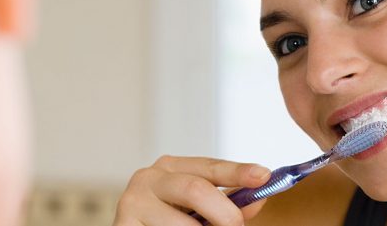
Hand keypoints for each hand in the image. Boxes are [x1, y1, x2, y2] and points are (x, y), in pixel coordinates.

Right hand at [114, 155, 271, 224]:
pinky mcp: (123, 225)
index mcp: (170, 168)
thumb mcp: (199, 213)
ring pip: (184, 224)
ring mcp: (132, 201)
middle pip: (196, 189)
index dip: (237, 172)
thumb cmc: (167, 224)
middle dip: (224, 215)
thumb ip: (227, 205)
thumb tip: (258, 200)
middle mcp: (148, 177)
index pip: (210, 167)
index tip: (263, 176)